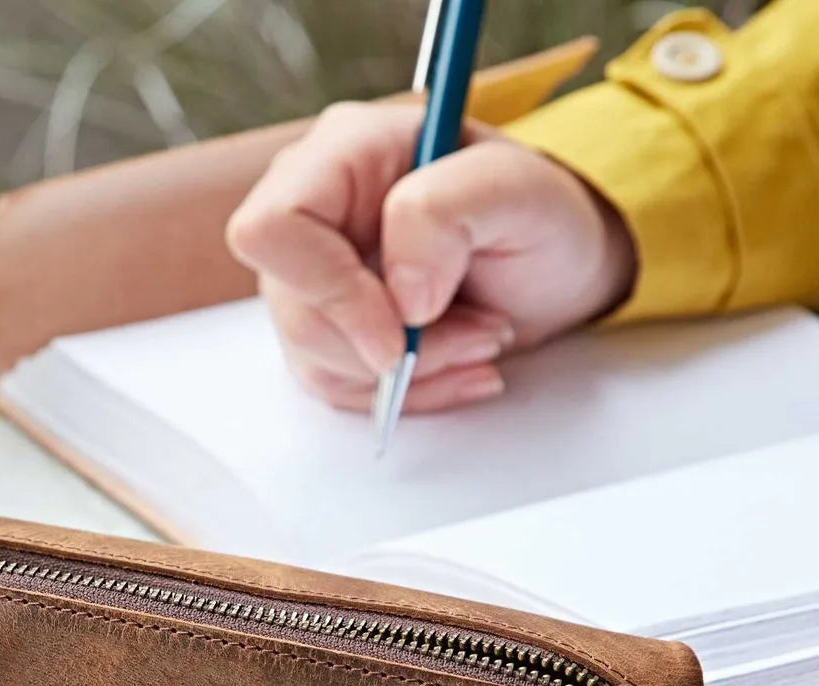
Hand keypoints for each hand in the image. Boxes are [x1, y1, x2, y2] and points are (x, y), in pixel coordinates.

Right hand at [226, 101, 636, 412]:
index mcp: (340, 155)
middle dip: (387, 345)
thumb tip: (400, 294)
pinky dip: (403, 393)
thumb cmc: (537, 216)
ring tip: (480, 341)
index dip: (328, 290)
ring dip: (408, 374)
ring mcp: (312, 276)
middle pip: (295, 310)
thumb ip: (447, 212)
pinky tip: (456, 367)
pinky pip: (337, 385)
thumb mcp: (520, 191)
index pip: (273, 230)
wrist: (550, 266)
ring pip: (315, 358)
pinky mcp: (327, 328)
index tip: (399, 329)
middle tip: (476, 334)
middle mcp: (312, 213)